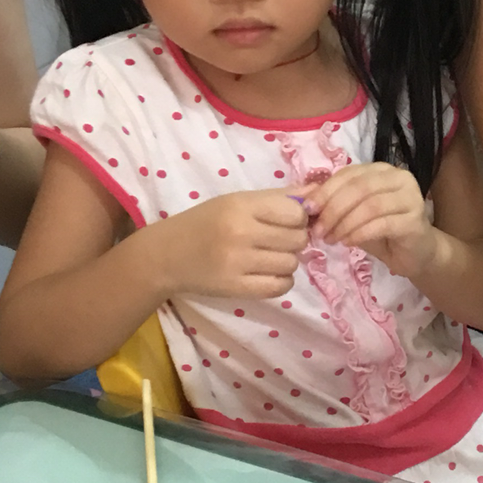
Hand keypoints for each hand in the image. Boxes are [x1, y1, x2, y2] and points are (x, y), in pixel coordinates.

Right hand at [152, 190, 307, 300]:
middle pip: (297, 239)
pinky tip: (268, 273)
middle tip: (277, 240)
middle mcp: (240, 232)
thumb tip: (316, 193)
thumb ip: (277, 197)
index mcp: (241, 205)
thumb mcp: (236, 200)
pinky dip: (281, 281)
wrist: (166, 255)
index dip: (298, 218)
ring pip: (292, 264)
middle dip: (294, 240)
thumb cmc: (205, 222)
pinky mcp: (236, 288)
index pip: (295, 213)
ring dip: (287, 261)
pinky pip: (280, 286)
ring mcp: (238, 263)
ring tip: (269, 256)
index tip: (287, 221)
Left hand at [303, 162, 432, 275]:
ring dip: (345, 224)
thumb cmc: (381, 231)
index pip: (349, 174)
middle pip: (359, 188)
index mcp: (382, 170)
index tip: (308, 210)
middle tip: (319, 230)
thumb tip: (305, 202)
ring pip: (370, 206)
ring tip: (332, 239)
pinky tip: (348, 243)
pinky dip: (360, 233)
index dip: (326, 191)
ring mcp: (411, 197)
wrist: (414, 254)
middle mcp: (399, 178)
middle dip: (333, 209)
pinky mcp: (415, 220)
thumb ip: (334, 203)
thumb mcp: (353, 213)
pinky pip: (382, 224)